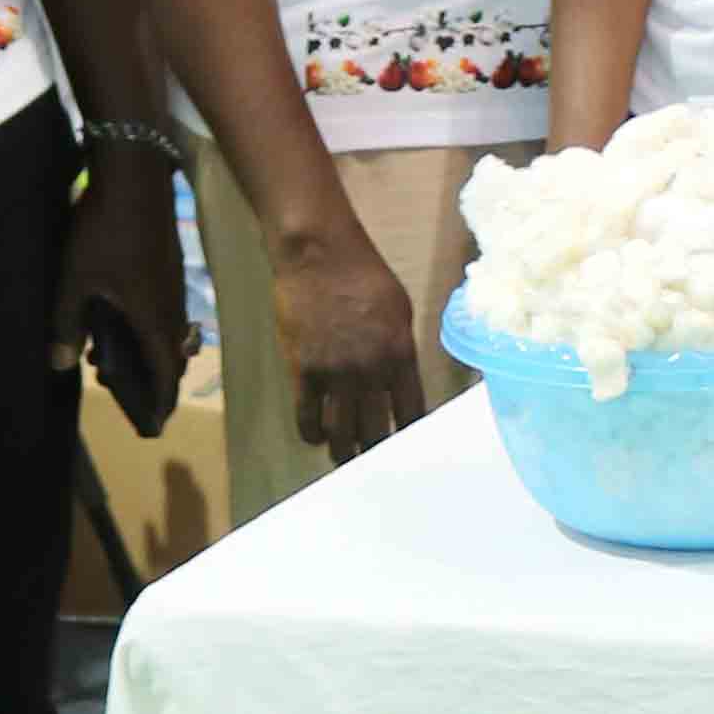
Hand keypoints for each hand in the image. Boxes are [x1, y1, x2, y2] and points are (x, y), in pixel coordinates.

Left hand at [57, 161, 196, 427]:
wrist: (134, 175)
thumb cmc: (102, 232)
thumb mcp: (75, 280)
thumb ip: (65, 324)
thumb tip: (58, 365)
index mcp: (153, 316)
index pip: (164, 371)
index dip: (160, 399)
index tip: (154, 421)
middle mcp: (172, 303)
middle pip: (173, 353)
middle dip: (159, 379)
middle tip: (136, 395)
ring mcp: (175, 280)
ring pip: (172, 328)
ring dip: (154, 349)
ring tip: (120, 356)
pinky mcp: (171, 261)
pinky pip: (169, 307)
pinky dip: (153, 324)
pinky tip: (124, 314)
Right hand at [267, 227, 425, 465]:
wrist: (319, 256)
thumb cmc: (365, 275)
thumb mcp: (400, 310)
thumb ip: (401, 349)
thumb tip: (401, 380)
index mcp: (400, 354)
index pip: (411, 411)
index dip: (408, 434)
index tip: (406, 445)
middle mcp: (370, 370)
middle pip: (376, 429)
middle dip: (375, 449)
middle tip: (373, 457)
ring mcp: (334, 373)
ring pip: (341, 430)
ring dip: (343, 450)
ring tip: (345, 455)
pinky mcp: (302, 371)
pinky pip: (307, 416)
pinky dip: (312, 433)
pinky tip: (317, 436)